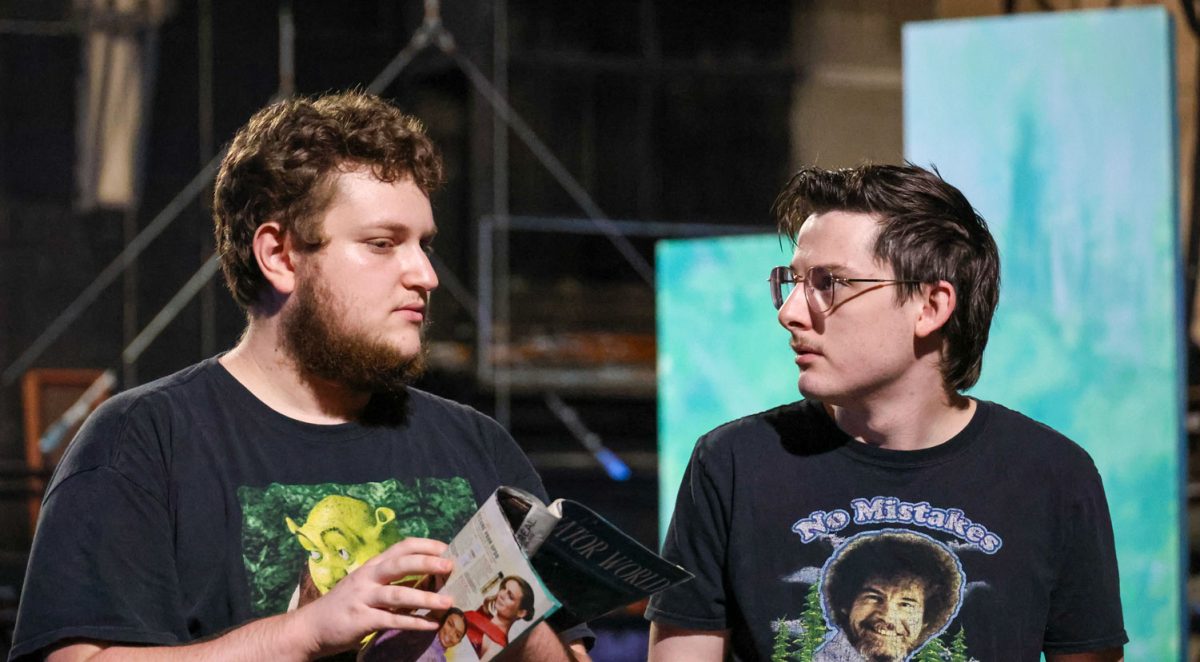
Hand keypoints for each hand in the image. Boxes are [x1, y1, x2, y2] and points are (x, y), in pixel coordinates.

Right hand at [290, 537, 454, 657]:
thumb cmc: (345, 606)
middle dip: (427, 563)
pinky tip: (431, 624)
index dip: (423, 545)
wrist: (310, 628)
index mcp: (371, 566)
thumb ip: (391, 581)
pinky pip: (391, 619)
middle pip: (400, 564)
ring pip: (398, 594)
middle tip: (450, 566)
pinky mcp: (361, 620)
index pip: (400, 547)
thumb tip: (427, 579)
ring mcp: (363, 598)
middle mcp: (367, 577)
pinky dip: (413, 622)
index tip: (445, 548)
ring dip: (426, 597)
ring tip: (448, 602)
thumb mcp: (366, 586)